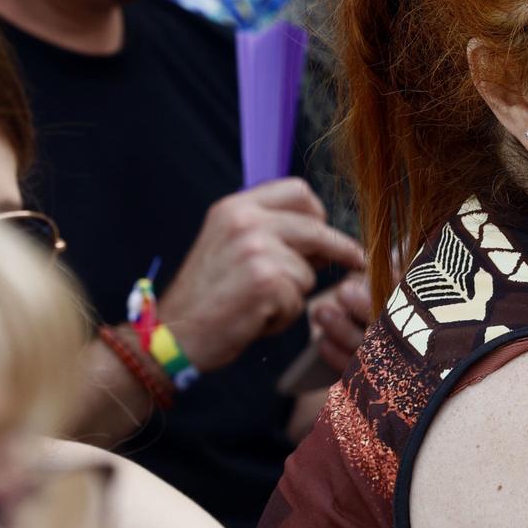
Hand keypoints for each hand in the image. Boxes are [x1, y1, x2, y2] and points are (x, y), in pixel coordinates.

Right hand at [155, 178, 367, 372]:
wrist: (172, 335)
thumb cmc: (207, 297)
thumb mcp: (232, 248)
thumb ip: (272, 234)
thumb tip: (327, 238)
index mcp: (235, 207)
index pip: (298, 191)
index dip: (320, 214)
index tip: (329, 233)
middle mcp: (244, 221)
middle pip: (316, 227)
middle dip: (340, 248)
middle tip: (356, 261)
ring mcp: (255, 249)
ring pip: (308, 270)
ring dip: (294, 293)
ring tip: (260, 304)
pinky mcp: (265, 281)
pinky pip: (299, 299)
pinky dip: (284, 316)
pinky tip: (256, 318)